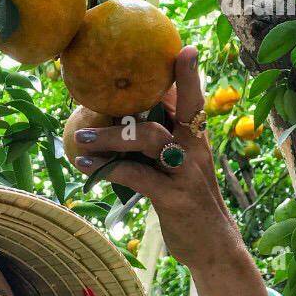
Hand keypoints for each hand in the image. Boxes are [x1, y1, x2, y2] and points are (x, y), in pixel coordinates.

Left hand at [71, 47, 245, 273]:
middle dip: (138, 100)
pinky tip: (89, 169)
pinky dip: (111, 170)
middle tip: (96, 98)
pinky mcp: (174, 199)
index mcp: (197, 140)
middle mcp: (195, 151)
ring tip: (81, 139)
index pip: (195, 100)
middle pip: (175, 110)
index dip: (189, 75)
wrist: (213, 246)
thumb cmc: (190, 204)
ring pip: (149, 140)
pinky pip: (138, 177)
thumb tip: (126, 131)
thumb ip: (162, 150)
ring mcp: (186, 174)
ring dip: (112, 137)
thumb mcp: (181, 171)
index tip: (184, 49)